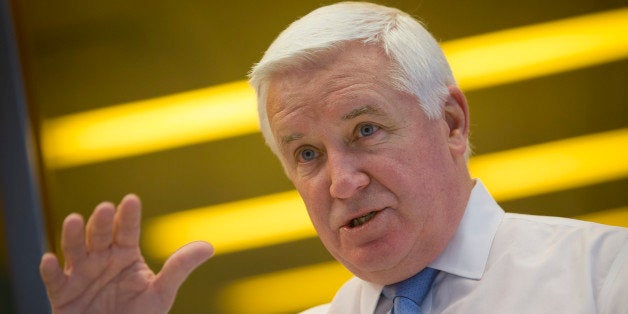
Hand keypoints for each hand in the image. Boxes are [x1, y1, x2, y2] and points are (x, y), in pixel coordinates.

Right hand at [40, 194, 213, 313]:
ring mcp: (80, 275)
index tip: (131, 200)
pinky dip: (49, 271)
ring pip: (74, 251)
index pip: (127, 231)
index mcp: (125, 254)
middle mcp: (102, 259)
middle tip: (106, 208)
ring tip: (75, 220)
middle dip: (102, 222)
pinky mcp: (62, 295)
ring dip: (73, 236)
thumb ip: (180, 268)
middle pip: (100, 236)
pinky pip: (53, 281)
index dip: (129, 216)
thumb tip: (209, 247)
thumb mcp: (161, 293)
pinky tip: (49, 260)